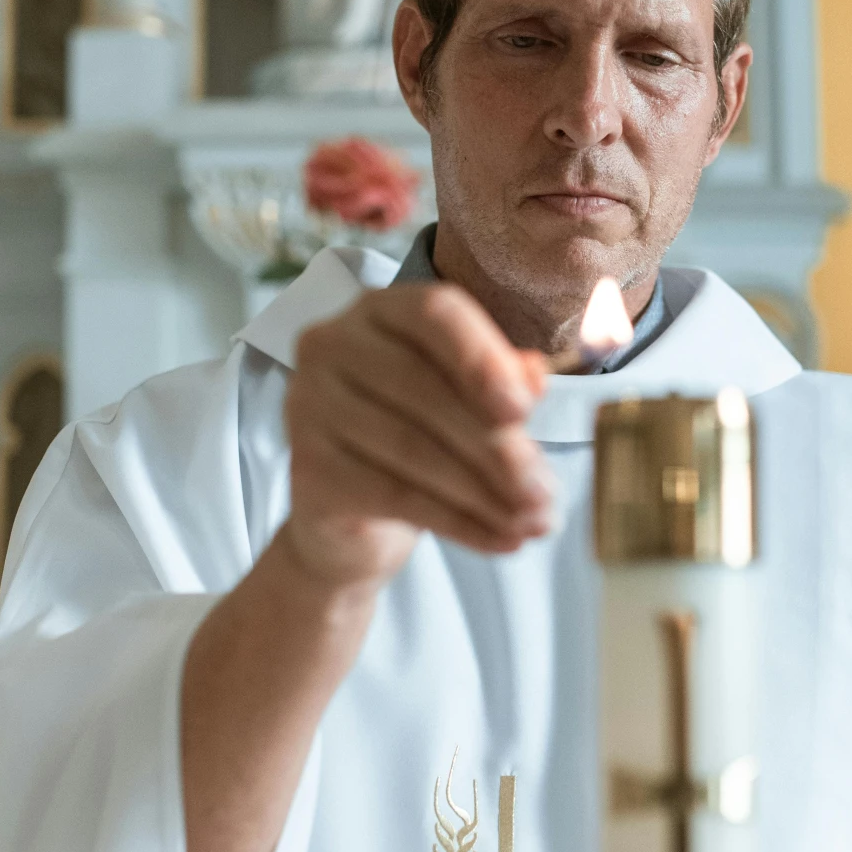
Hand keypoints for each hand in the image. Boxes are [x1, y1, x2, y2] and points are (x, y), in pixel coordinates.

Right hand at [283, 283, 555, 589]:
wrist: (350, 520)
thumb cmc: (416, 440)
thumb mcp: (468, 405)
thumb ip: (501, 382)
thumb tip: (534, 377)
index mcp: (378, 311)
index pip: (434, 313)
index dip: (483, 359)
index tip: (525, 410)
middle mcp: (330, 345)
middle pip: (423, 387)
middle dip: (496, 446)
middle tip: (545, 492)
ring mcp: (306, 405)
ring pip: (411, 448)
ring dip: (485, 492)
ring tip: (535, 522)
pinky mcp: (306, 468)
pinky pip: (394, 495)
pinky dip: (458, 523)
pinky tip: (501, 540)